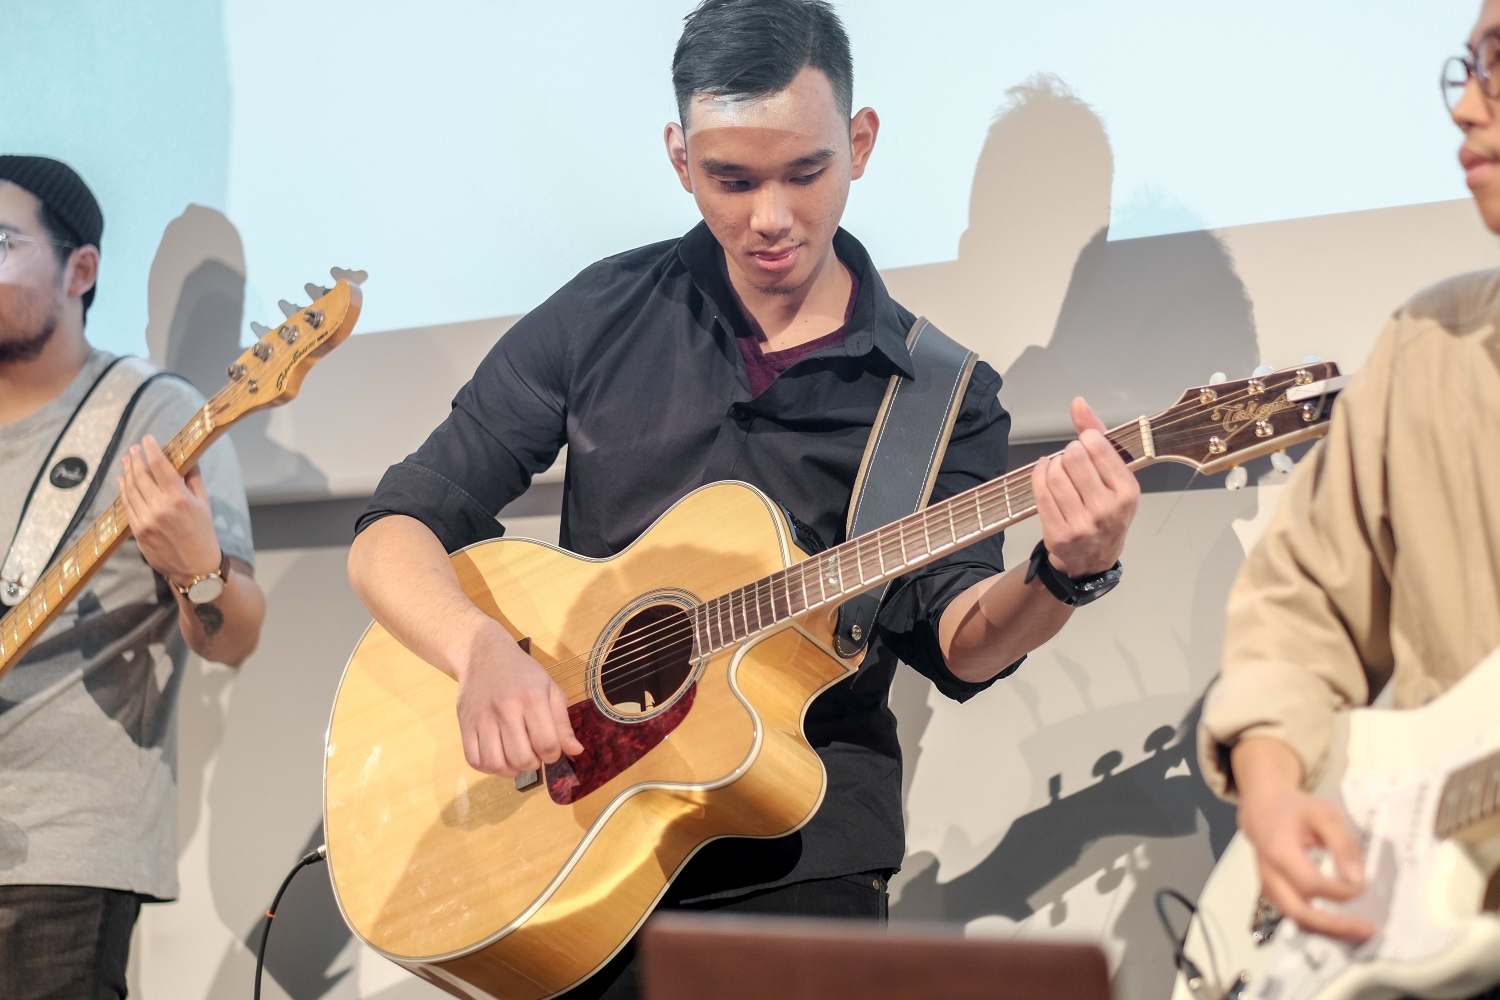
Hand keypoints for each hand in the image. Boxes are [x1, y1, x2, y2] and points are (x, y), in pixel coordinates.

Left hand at [117, 435, 221, 585]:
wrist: (195, 568)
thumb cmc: (203, 534)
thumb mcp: (204, 504)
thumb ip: (193, 480)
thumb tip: (187, 460)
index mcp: (179, 498)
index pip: (160, 466)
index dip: (151, 450)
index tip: (147, 439)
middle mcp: (160, 507)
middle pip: (141, 475)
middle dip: (136, 459)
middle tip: (134, 449)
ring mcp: (145, 520)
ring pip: (131, 489)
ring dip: (127, 472)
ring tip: (127, 461)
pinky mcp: (137, 531)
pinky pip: (127, 505)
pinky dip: (123, 491)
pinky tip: (123, 481)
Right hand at [455, 628, 583, 776]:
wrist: (484, 655)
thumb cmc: (522, 673)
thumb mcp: (549, 689)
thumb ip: (562, 722)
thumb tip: (576, 751)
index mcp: (532, 698)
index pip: (547, 744)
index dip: (553, 756)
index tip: (551, 751)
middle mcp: (506, 709)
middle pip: (521, 758)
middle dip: (533, 764)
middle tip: (534, 755)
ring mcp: (482, 718)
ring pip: (496, 763)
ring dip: (511, 770)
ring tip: (516, 760)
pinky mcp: (464, 724)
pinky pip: (474, 760)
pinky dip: (488, 767)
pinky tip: (498, 757)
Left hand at [1031, 398, 1139, 577]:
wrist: (1092, 559)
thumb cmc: (1106, 510)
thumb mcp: (1114, 476)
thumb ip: (1099, 436)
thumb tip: (1078, 402)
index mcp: (1127, 492)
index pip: (1098, 447)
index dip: (1086, 439)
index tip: (1085, 444)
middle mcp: (1108, 508)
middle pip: (1074, 458)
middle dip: (1068, 452)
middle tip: (1070, 459)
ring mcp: (1082, 524)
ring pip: (1055, 474)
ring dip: (1051, 465)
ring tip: (1057, 469)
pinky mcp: (1059, 533)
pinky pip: (1040, 493)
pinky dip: (1038, 476)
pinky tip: (1044, 472)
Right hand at [1233, 737, 1375, 941]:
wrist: (1263, 807)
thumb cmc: (1295, 809)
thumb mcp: (1323, 815)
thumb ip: (1342, 844)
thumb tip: (1358, 879)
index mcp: (1279, 852)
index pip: (1311, 883)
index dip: (1340, 891)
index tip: (1364, 886)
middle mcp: (1269, 875)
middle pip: (1299, 913)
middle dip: (1335, 927)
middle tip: (1368, 929)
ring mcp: (1268, 887)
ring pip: (1296, 920)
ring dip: (1328, 931)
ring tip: (1358, 931)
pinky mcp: (1273, 893)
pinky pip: (1295, 915)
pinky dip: (1318, 924)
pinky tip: (1341, 923)